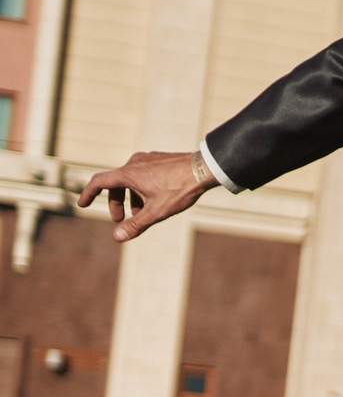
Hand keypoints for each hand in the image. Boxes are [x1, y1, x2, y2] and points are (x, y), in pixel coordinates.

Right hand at [79, 151, 212, 242]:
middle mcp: (134, 162)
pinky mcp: (160, 159)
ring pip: (132, 180)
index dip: (88, 194)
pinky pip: (144, 174)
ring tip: (142, 214)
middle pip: (116, 184)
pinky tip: (156, 200)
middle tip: (120, 220)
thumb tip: (117, 238)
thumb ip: (136, 224)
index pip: (99, 182)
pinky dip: (143, 188)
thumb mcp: (157, 211)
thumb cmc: (180, 189)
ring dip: (132, 198)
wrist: (206, 168)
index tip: (82, 205)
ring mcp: (148, 159)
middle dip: (116, 203)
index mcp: (128, 173)